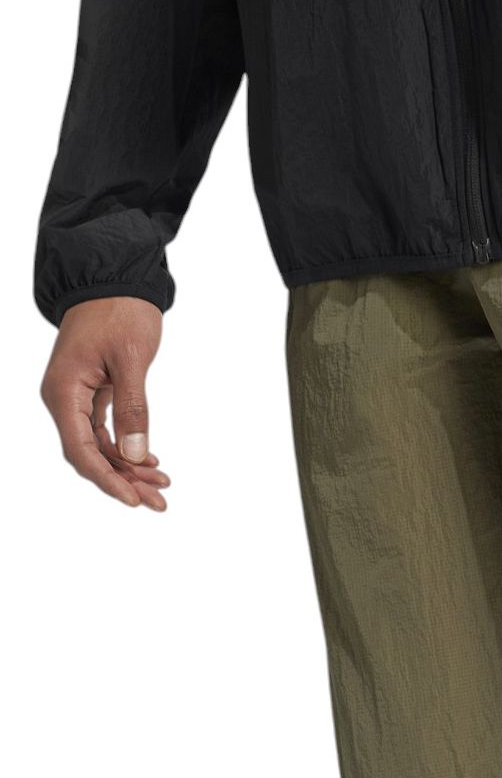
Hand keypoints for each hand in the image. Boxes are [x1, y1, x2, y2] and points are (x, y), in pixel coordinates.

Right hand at [41, 298, 169, 508]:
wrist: (114, 276)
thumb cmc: (119, 310)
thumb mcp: (131, 359)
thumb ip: (133, 408)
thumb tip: (133, 454)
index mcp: (64, 392)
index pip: (81, 451)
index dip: (108, 480)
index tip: (135, 500)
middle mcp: (64, 398)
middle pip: (90, 455)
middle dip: (124, 480)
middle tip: (160, 501)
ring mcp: (77, 397)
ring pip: (100, 447)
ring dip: (129, 467)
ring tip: (162, 484)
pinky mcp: (92, 393)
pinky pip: (106, 431)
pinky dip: (127, 448)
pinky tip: (150, 461)